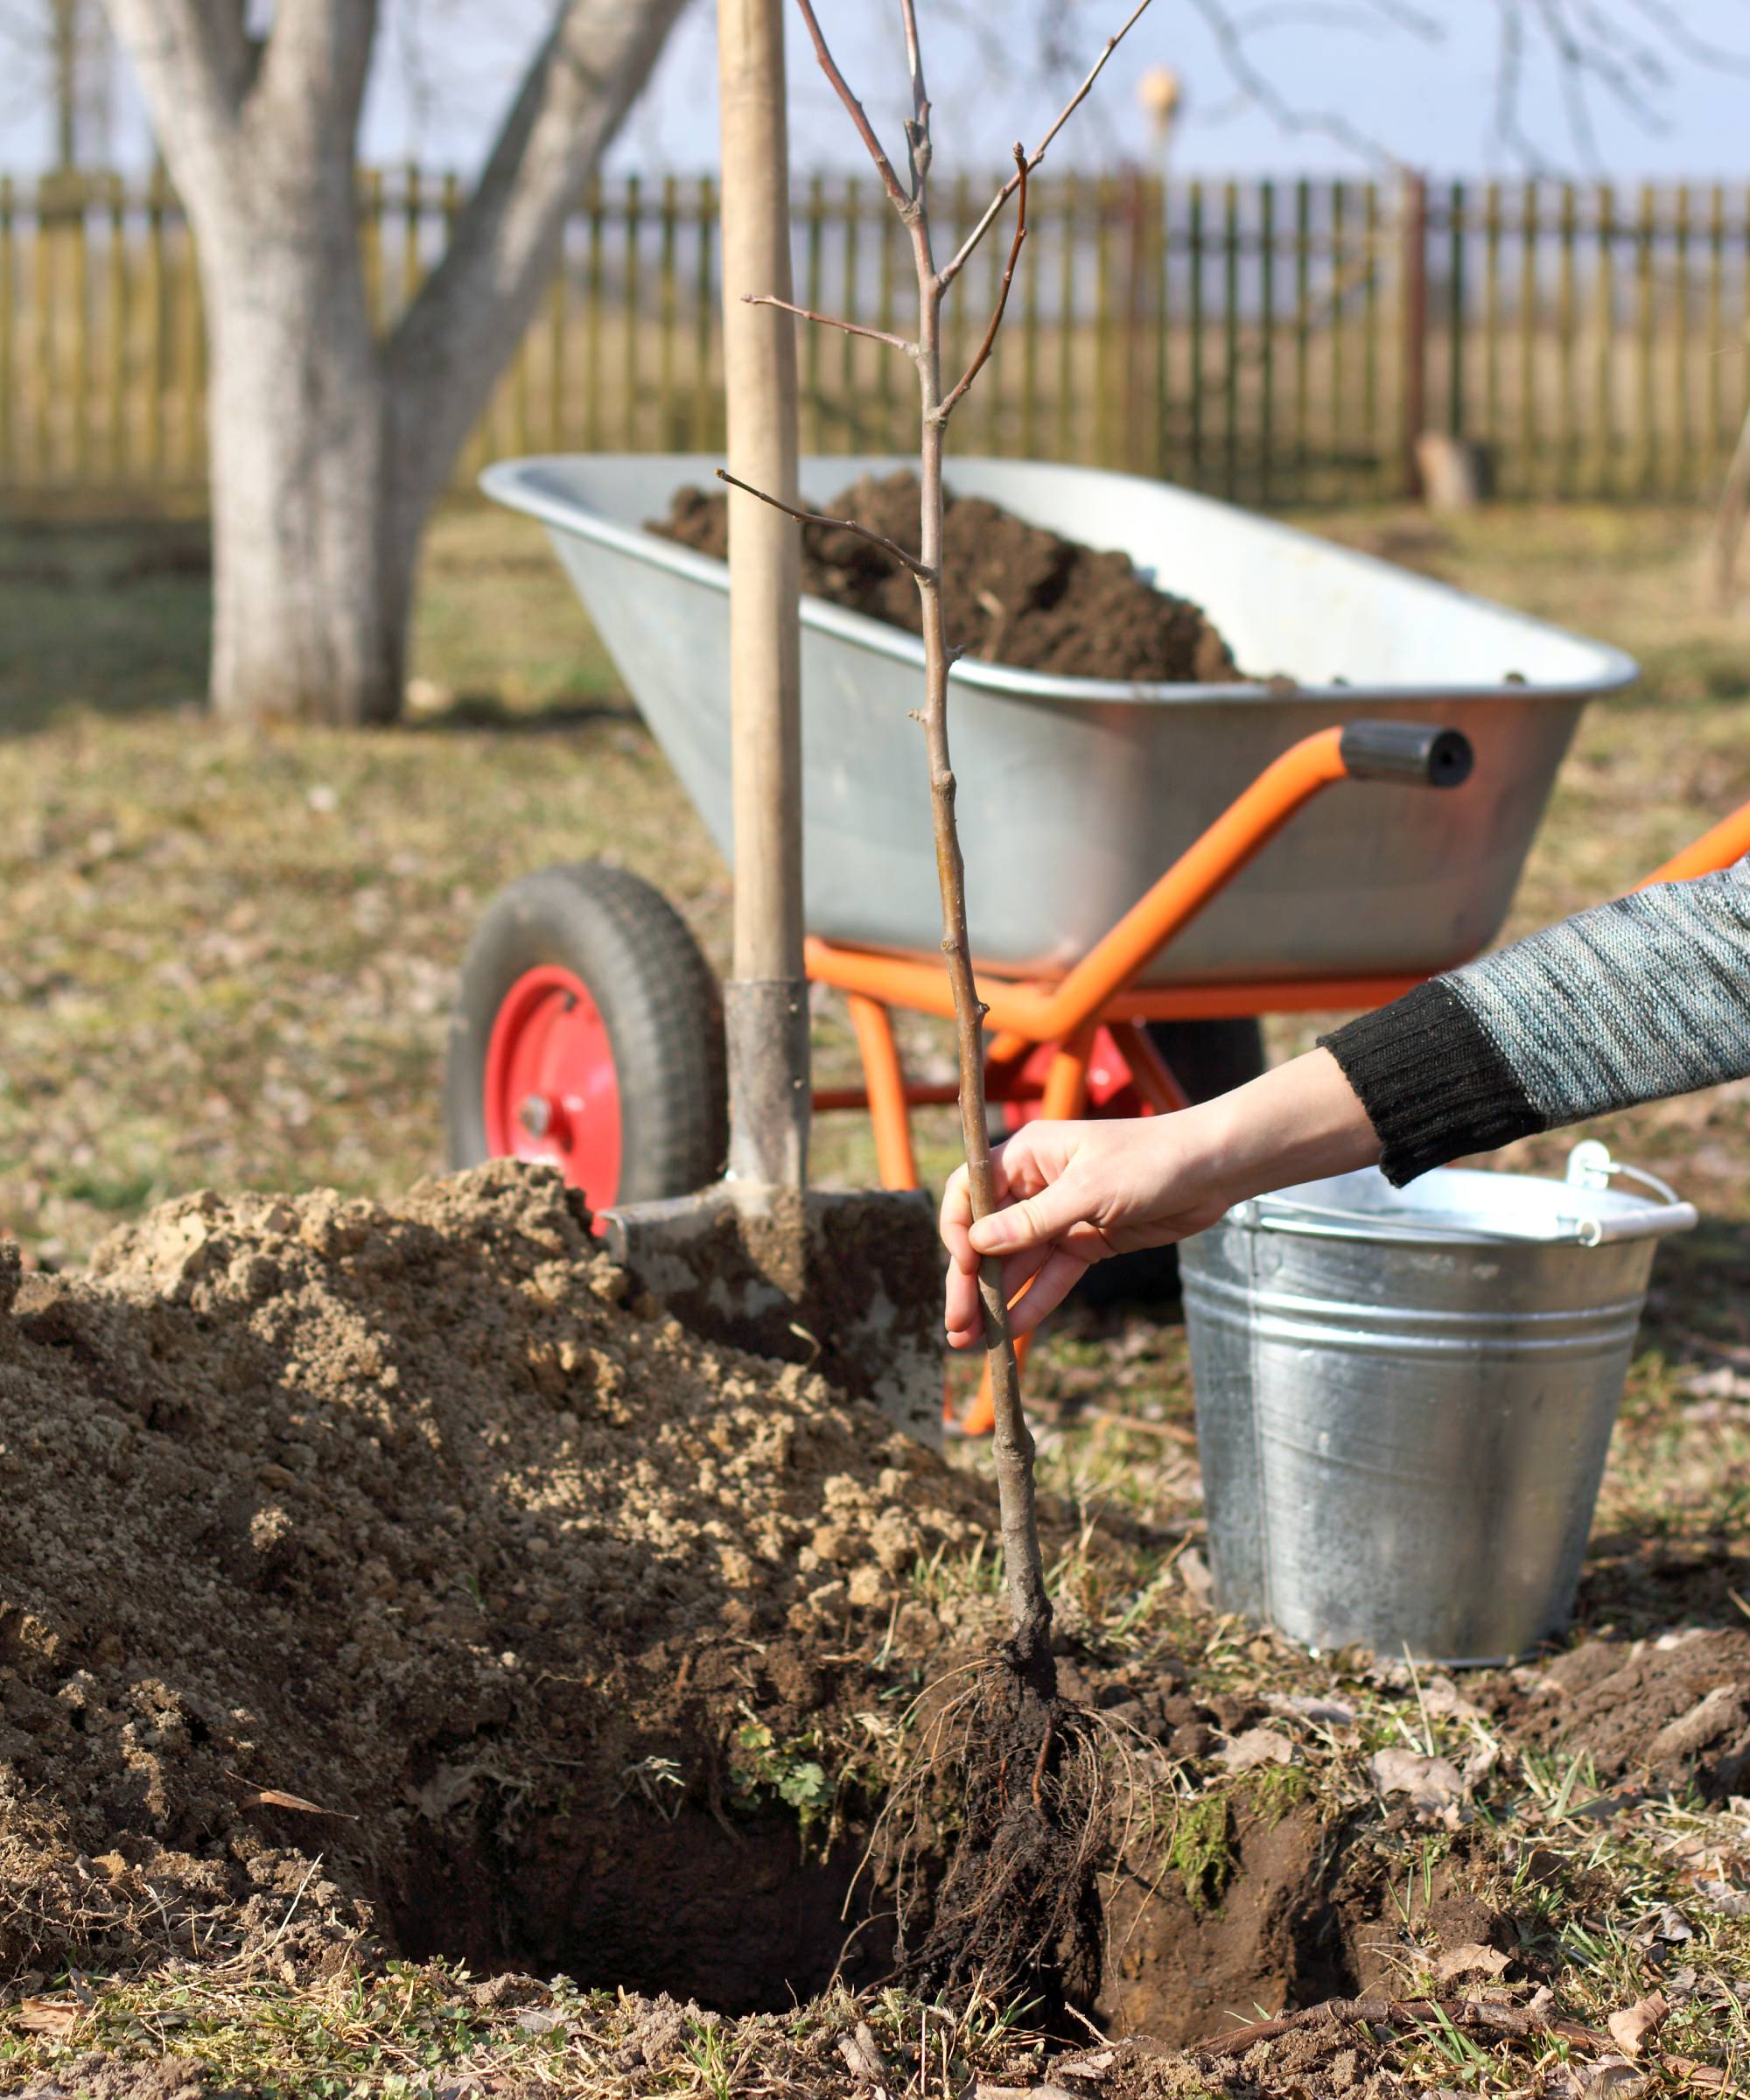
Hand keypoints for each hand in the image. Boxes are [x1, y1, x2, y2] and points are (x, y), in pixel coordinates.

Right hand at [939, 1115, 1231, 1347]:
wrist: (1213, 1171)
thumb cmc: (1152, 1159)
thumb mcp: (1091, 1190)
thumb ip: (1034, 1221)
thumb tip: (977, 1244)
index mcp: (1027, 1155)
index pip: (970, 1191)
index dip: (958, 1229)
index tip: (963, 1267)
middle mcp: (1036, 1185)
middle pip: (989, 1236)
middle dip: (970, 1281)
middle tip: (955, 1325)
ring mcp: (1060, 1216)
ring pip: (1017, 1263)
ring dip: (995, 1300)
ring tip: (971, 1340)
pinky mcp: (1086, 1243)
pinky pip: (1051, 1276)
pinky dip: (1033, 1301)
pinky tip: (1011, 1331)